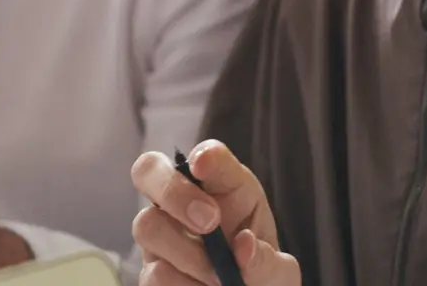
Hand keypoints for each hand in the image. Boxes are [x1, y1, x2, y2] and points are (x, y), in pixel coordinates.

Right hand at [130, 140, 301, 285]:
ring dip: (188, 255)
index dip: (204, 155)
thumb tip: (244, 246)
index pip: (209, 157)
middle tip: (209, 222)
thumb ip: (266, 261)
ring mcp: (161, 235)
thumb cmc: (261, 276)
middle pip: (149, 170)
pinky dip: (184, 285)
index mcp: (223, 188)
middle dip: (174, 192)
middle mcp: (183, 202)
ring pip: (147, 225)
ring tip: (220, 278)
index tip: (204, 163)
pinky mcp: (150, 271)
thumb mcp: (279, 271)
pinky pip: (154, 274)